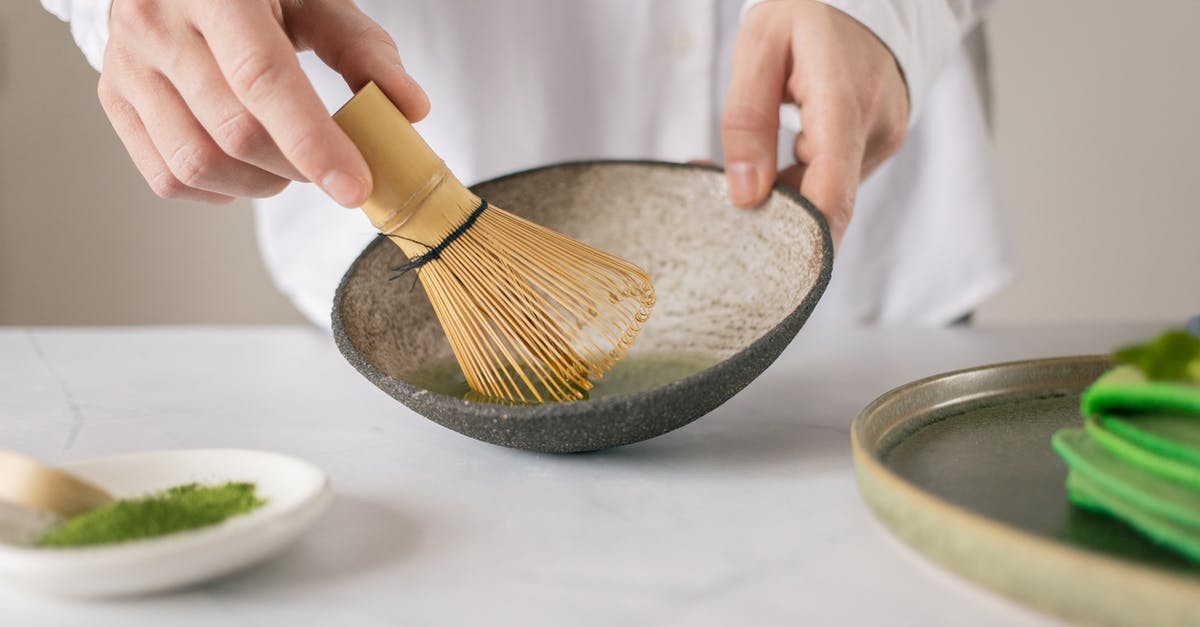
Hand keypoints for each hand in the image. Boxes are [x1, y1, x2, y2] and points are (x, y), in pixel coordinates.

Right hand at [99, 0, 428, 205]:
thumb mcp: (316, 1)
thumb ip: (363, 51)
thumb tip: (410, 110)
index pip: (262, 78)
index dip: (313, 141)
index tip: (356, 185)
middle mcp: (157, 22)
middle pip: (235, 131)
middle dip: (297, 166)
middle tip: (331, 164)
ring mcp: (128, 63)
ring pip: (197, 163)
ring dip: (260, 184)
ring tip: (288, 164)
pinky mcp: (114, 98)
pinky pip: (167, 177)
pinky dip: (219, 191)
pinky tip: (246, 170)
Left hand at [722, 0, 908, 245]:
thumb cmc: (805, 16)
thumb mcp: (759, 47)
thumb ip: (747, 120)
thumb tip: (744, 195)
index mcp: (842, 100)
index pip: (831, 191)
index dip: (801, 239)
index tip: (759, 258)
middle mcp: (872, 129)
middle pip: (823, 204)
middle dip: (771, 215)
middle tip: (713, 195)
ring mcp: (879, 142)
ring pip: (825, 195)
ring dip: (779, 195)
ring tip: (735, 168)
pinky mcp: (876, 148)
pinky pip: (831, 181)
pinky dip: (796, 183)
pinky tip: (768, 166)